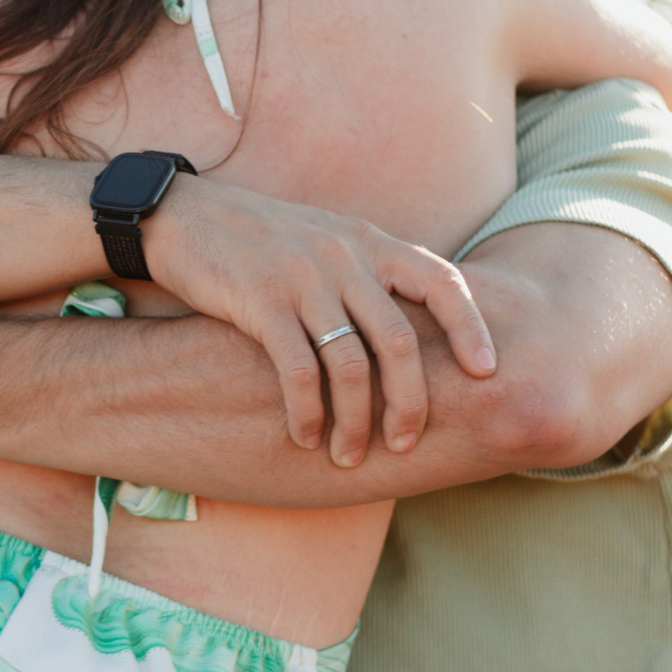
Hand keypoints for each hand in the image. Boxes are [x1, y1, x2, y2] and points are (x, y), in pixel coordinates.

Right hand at [149, 179, 495, 466]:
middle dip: (410, 403)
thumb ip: (369, 274)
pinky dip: (307, 412)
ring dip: (356, 421)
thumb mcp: (326, 239)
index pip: (443, 281)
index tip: (488, 372)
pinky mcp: (259, 303)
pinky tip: (306, 436)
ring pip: (351, 365)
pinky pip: (298, 370)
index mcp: (368, 241)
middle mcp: (343, 257)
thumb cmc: (260, 240)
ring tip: (349, 455)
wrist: (183, 216)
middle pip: (400, 341)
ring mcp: (302, 279)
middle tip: (407, 444)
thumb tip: (414, 330)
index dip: (472, 328)